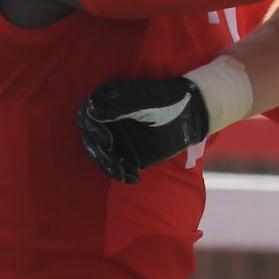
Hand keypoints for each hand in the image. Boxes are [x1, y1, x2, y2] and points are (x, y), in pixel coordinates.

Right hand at [76, 75, 209, 182]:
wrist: (191, 116)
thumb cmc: (168, 101)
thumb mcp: (144, 102)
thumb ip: (118, 106)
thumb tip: (91, 111)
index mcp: (108, 101)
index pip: (87, 116)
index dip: (92, 129)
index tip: (107, 141)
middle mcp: (107, 120)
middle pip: (90, 138)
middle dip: (97, 150)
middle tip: (112, 157)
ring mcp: (116, 137)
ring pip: (100, 154)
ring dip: (107, 165)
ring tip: (121, 171)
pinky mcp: (127, 153)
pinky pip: (116, 166)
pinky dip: (121, 173)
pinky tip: (132, 177)